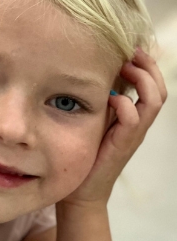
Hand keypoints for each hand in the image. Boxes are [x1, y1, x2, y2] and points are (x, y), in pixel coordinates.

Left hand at [63, 48, 166, 206]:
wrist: (81, 192)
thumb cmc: (83, 155)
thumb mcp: (91, 123)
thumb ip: (95, 104)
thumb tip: (87, 78)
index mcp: (132, 118)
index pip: (152, 86)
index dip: (146, 65)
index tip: (130, 48)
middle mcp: (137, 124)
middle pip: (159, 89)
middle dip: (149, 66)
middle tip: (133, 51)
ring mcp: (132, 135)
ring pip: (154, 100)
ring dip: (143, 79)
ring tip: (127, 66)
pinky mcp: (122, 144)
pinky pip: (133, 119)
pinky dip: (125, 104)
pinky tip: (110, 97)